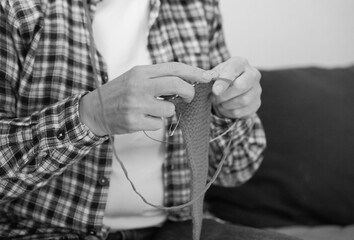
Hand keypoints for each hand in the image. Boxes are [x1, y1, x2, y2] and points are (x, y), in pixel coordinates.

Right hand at [79, 62, 212, 135]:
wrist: (94, 110)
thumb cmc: (119, 92)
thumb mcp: (135, 77)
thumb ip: (157, 77)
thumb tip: (186, 81)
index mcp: (140, 72)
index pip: (173, 68)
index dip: (194, 72)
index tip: (207, 76)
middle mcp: (138, 86)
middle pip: (176, 85)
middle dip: (189, 91)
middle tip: (189, 97)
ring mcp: (136, 105)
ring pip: (169, 109)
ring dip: (168, 111)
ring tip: (153, 109)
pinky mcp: (134, 122)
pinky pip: (159, 123)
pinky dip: (156, 122)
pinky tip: (144, 119)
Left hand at [207, 57, 261, 118]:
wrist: (232, 88)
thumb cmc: (223, 78)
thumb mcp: (216, 73)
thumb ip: (210, 75)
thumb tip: (205, 77)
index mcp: (241, 63)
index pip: (233, 70)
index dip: (223, 81)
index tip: (215, 91)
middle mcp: (253, 75)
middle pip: (241, 86)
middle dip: (224, 95)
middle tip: (214, 97)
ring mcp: (257, 90)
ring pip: (242, 101)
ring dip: (226, 104)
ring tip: (218, 102)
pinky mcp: (256, 104)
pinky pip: (241, 112)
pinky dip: (229, 112)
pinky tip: (224, 107)